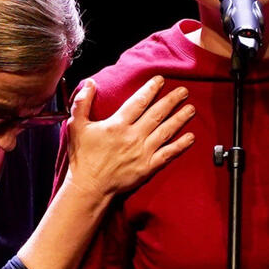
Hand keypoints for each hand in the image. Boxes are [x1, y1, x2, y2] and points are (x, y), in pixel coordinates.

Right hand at [65, 77, 194, 197]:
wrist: (89, 187)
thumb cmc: (82, 158)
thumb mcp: (76, 126)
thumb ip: (82, 103)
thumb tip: (90, 83)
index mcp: (117, 124)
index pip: (138, 102)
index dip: (151, 89)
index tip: (161, 80)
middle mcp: (133, 136)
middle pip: (157, 114)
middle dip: (172, 100)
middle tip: (184, 91)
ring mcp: (142, 152)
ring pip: (166, 131)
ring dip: (180, 119)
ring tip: (191, 109)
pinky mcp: (147, 167)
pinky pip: (168, 154)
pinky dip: (180, 145)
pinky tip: (191, 138)